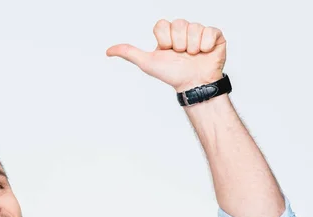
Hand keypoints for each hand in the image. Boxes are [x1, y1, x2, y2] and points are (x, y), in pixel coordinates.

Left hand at [106, 19, 225, 91]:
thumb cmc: (172, 74)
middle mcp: (183, 30)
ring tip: (192, 56)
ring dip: (191, 46)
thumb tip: (108, 51)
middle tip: (180, 55)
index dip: (163, 39)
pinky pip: (210, 30)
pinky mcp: (215, 35)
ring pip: (194, 27)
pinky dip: (205, 45)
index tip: (166, 51)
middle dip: (177, 43)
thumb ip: (129, 53)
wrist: (193, 84)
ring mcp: (199, 32)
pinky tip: (204, 53)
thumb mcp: (147, 62)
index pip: (162, 24)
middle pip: (178, 23)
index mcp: (168, 34)